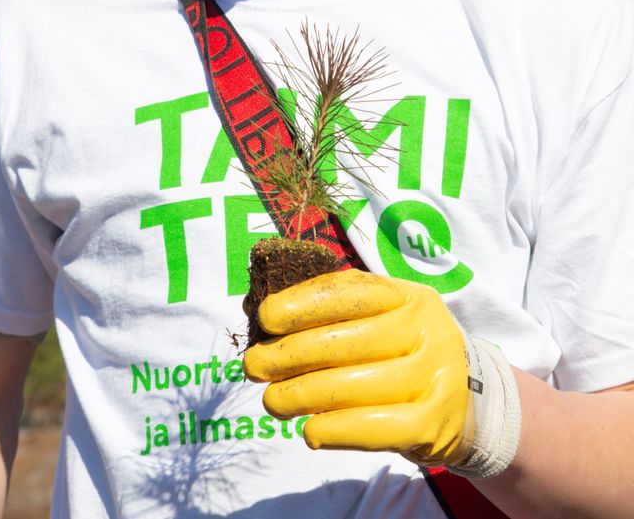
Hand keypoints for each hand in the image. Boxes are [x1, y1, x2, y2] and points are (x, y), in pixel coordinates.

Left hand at [243, 269, 520, 475]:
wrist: (469, 399)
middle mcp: (426, 331)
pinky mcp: (432, 423)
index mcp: (409, 297)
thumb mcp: (386, 317)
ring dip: (297, 396)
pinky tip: (309, 430)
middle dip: (286, 356)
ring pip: (347, 387)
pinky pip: (368, 428)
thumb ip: (338, 311)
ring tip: (272, 400)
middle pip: (340, 343)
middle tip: (253, 366)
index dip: (300, 304)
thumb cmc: (406, 352)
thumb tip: (269, 318)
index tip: (265, 319)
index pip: (348, 293)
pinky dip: (330, 430)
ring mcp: (433, 377)